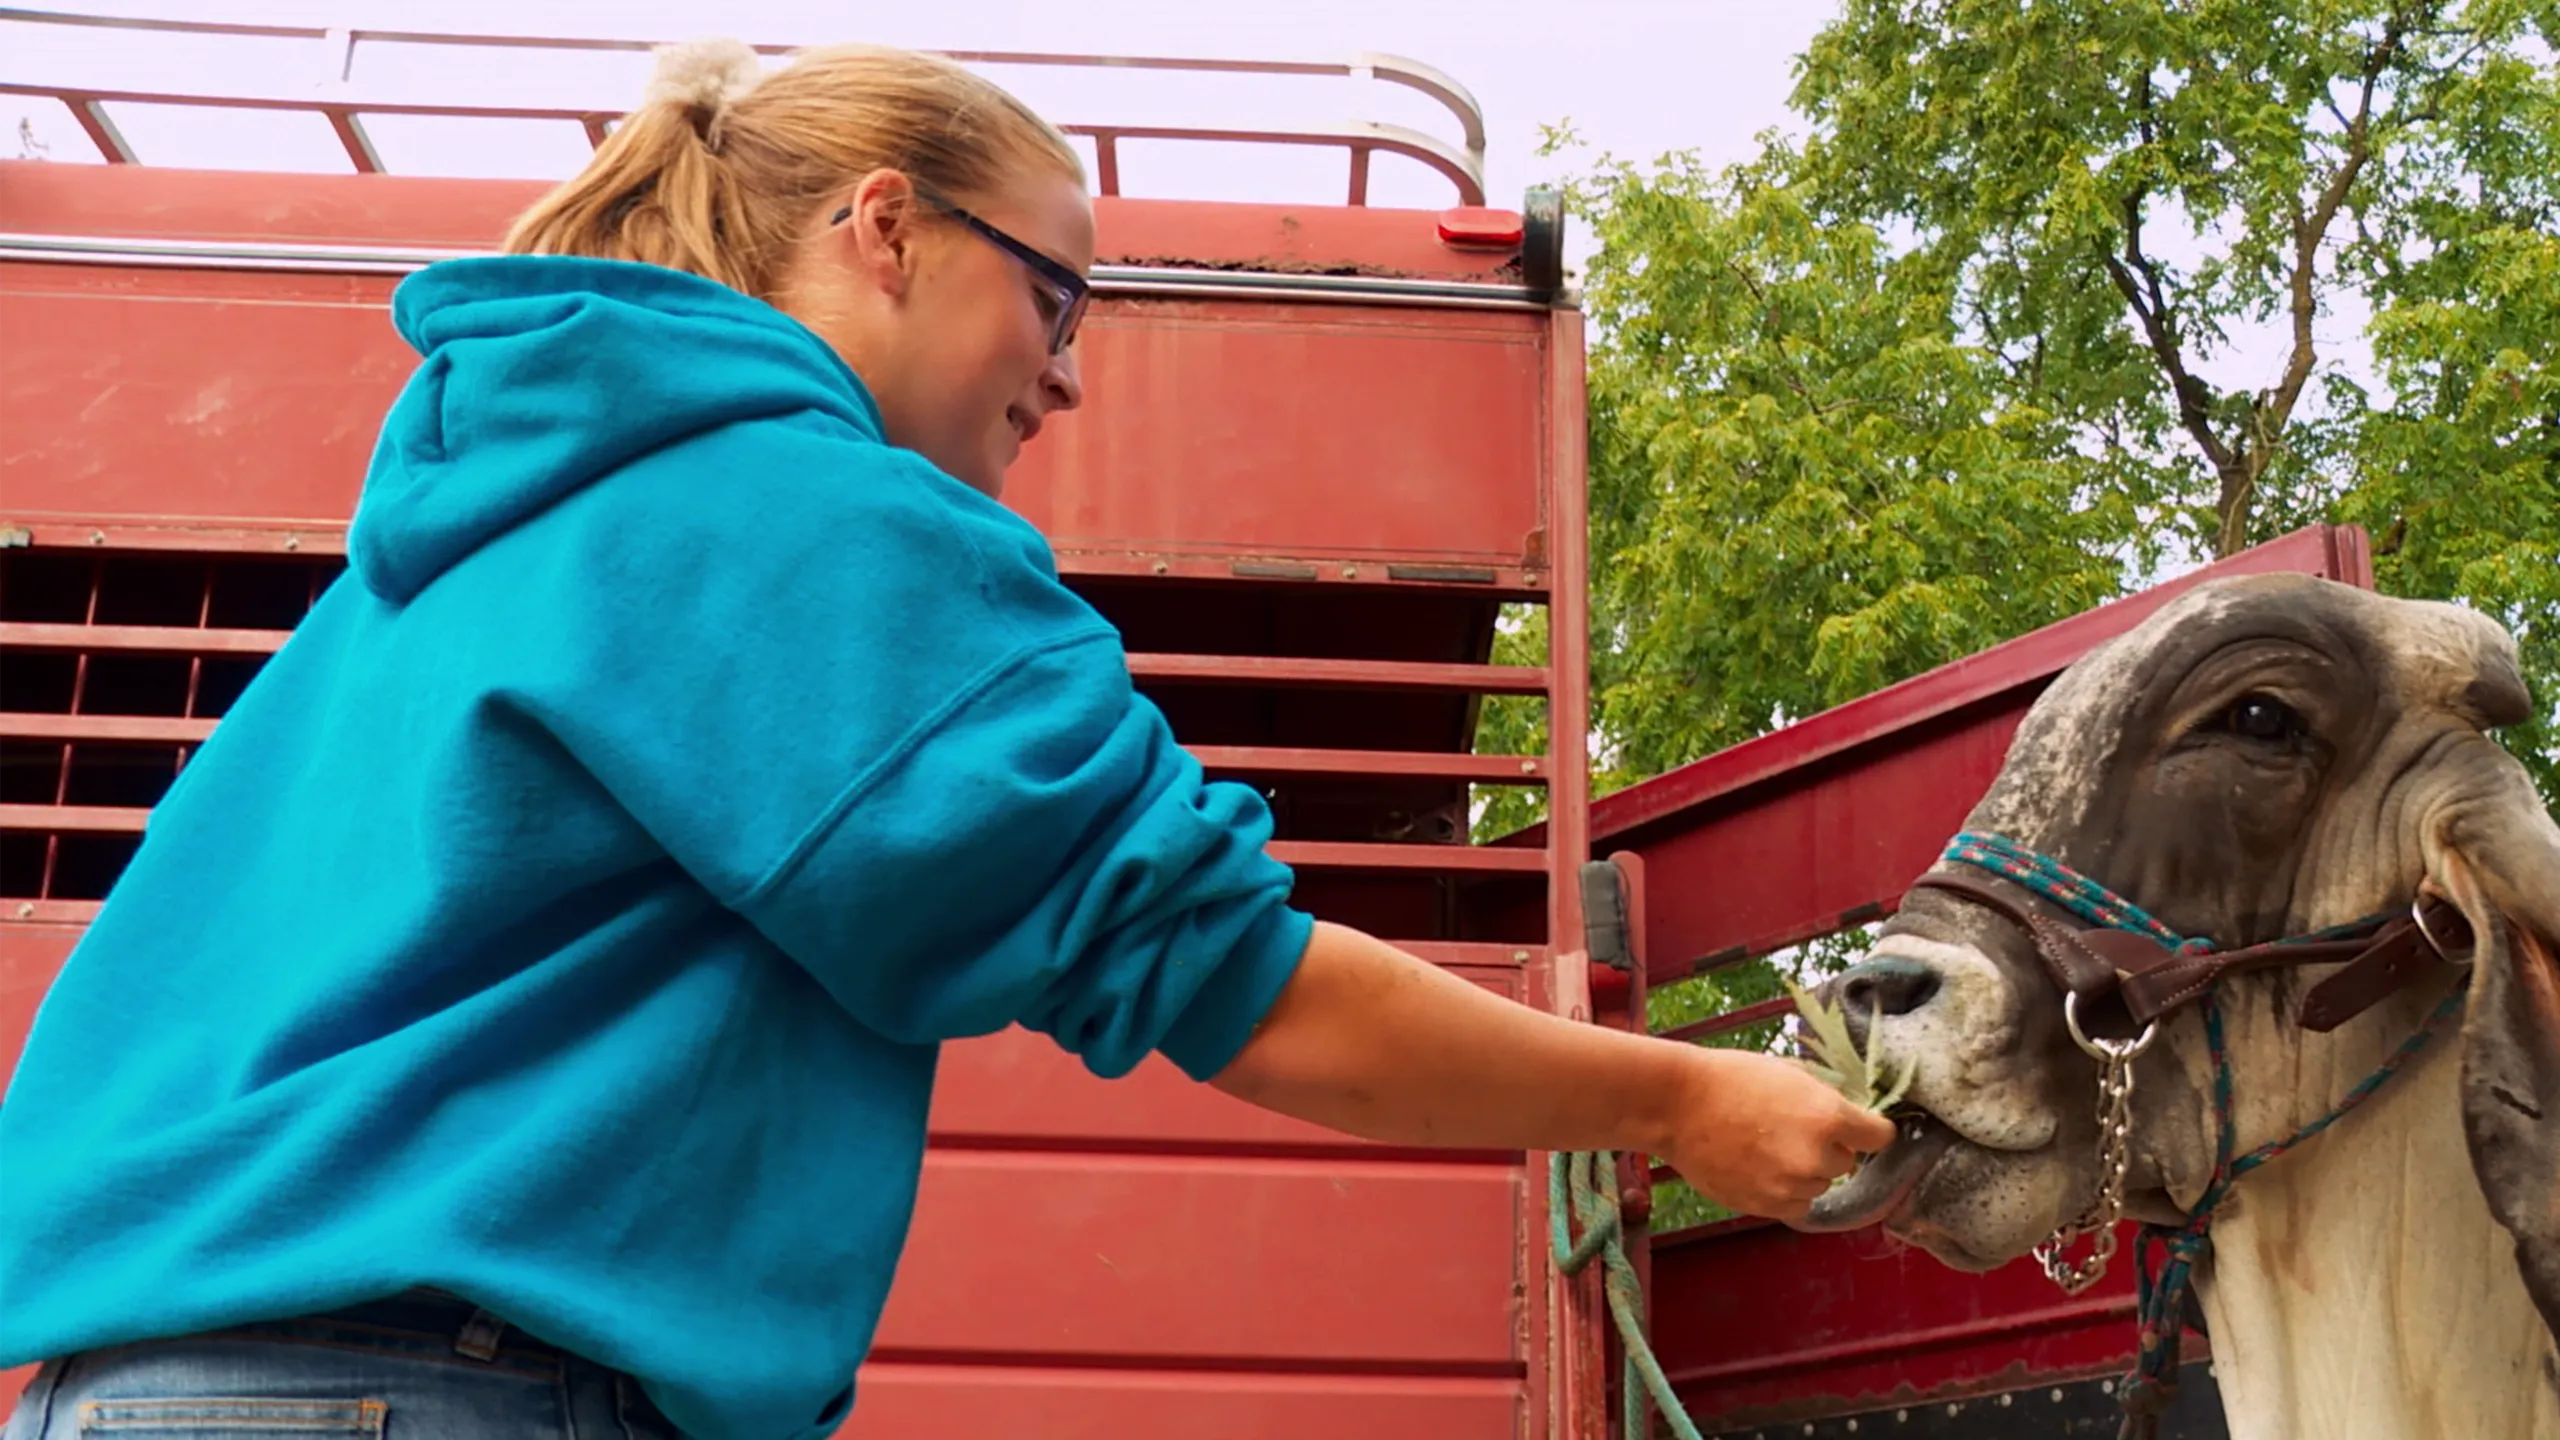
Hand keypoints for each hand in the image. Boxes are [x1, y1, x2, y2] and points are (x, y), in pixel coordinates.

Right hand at [1654, 1047, 1898, 1222]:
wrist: (1678, 1105)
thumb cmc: (1732, 1078)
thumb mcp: (1790, 1072)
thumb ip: (1825, 1098)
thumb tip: (1848, 1115)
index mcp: (1829, 1117)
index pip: (1880, 1136)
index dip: (1870, 1130)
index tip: (1860, 1129)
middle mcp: (1817, 1157)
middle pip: (1846, 1162)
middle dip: (1829, 1148)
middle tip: (1792, 1130)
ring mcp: (1791, 1186)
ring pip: (1819, 1184)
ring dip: (1805, 1171)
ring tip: (1768, 1148)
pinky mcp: (1767, 1207)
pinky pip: (1796, 1205)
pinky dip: (1785, 1192)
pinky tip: (1759, 1168)